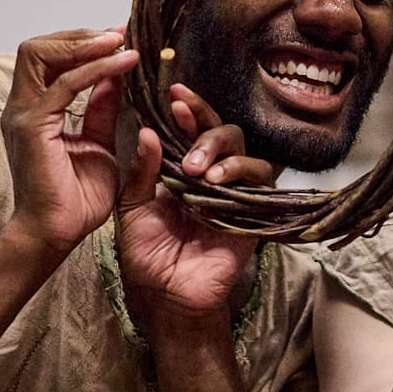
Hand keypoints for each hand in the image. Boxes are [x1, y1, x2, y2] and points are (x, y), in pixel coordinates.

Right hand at [3, 28, 140, 256]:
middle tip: (117, 34)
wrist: (56, 234)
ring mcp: (23, 115)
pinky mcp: (33, 127)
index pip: (48, 59)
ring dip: (83, 43)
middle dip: (79, 35)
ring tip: (118, 41)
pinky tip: (123, 64)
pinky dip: (94, 70)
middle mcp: (22, 107)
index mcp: (34, 111)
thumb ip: (101, 110)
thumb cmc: (75, 200)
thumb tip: (114, 77)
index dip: (81, 43)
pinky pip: (64, 85)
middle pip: (37, 48)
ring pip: (41, 55)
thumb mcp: (98, 144)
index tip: (117, 38)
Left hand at [115, 84, 275, 328]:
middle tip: (183, 126)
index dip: (188, 109)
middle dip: (204, 124)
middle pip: (225, 133)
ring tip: (197, 167)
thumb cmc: (146, 254)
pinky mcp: (252, 214)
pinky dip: (241, 173)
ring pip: (247, 153)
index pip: (192, 130)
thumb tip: (148, 130)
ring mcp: (235, 195)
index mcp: (182, 170)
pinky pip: (261, 184)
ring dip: (221, 151)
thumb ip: (141, 171)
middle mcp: (212, 177)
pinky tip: (217, 180)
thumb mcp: (132, 207)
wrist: (163, 296)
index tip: (173, 95)